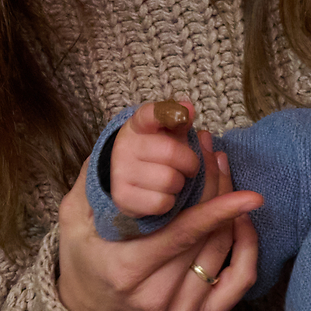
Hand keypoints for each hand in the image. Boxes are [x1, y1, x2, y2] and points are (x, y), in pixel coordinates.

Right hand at [57, 129, 260, 310]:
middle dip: (220, 192)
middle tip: (215, 157)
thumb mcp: (73, 218)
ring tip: (226, 179)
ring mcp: (180, 310)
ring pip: (224, 252)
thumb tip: (117, 144)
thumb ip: (91, 182)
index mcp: (127, 269)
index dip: (216, 209)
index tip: (245, 189)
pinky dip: (248, 249)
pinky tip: (241, 222)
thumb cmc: (83, 257)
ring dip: (234, 213)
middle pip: (207, 237)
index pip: (182, 234)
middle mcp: (157, 294)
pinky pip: (239, 281)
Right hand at [109, 99, 200, 216]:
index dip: (167, 113)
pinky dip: (170, 202)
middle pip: (171, 152)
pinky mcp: (122, 197)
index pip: (150, 113)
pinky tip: (164, 195)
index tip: (185, 114)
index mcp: (138, 125)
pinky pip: (161, 202)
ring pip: (170, 180)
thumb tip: (188, 108)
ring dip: (180, 185)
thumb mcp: (169, 133)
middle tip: (190, 168)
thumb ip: (181, 120)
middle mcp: (125, 145)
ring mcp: (120, 171)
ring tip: (174, 182)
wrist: (129, 178)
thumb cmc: (157, 153)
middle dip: (190, 163)